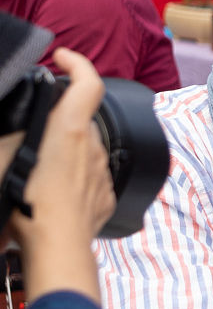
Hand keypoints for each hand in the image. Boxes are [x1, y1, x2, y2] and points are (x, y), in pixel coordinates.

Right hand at [7, 49, 114, 301]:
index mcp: (71, 130)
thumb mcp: (3, 160)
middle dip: (59, 124)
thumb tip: (16, 127)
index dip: (77, 63)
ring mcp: (104, 173)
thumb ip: (12, 134)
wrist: (57, 250)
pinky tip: (53, 196)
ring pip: (85, 153)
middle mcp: (94, 148)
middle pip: (81, 122)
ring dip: (65, 156)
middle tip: (31, 139)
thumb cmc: (28, 206)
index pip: (88, 82)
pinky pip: (90, 180)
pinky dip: (74, 181)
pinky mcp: (107, 197)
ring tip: (37, 175)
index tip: (62, 57)